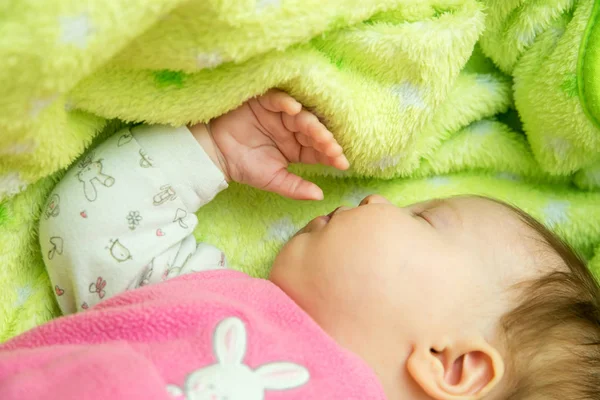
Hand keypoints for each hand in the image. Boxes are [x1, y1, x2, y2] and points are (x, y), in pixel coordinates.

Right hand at [194, 90, 348, 199]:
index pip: (318, 150)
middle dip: (325, 140)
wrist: (215, 155)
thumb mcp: (273, 180)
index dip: (330, 155)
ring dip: (311, 123)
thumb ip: (296, 187)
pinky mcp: (264, 102)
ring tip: (320, 133)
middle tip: (334, 148)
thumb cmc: (244, 167)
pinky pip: (278, 100)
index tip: (342, 162)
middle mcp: (292, 129)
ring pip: (301, 116)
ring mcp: (280, 114)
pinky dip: (286, 103)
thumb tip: (320, 196)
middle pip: (313, 132)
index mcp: (297, 147)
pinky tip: (295, 109)